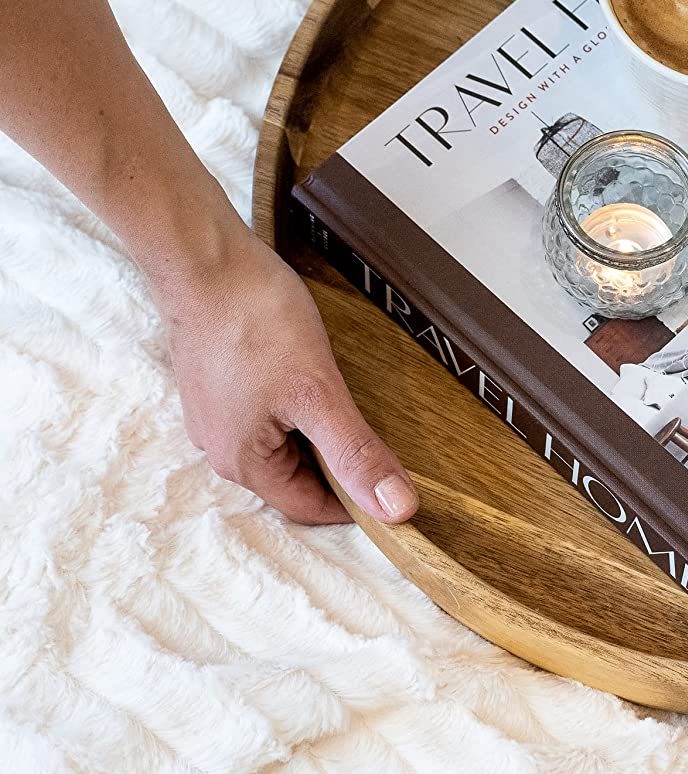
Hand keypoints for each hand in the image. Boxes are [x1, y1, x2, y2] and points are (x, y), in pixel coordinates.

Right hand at [153, 221, 419, 526]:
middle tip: (385, 442)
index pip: (309, 506)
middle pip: (295, 477)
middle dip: (340, 466)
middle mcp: (222, 447)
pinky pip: (267, 414)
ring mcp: (216, 414)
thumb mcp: (318, 393)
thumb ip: (356, 454)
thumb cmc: (255, 321)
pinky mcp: (219, 384)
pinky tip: (317, 383)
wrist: (206, 261)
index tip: (396, 488)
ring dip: (320, 436)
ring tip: (354, 407)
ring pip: (282, 443)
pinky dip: (298, 410)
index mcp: (244, 463)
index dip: (356, 503)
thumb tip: (394, 511)